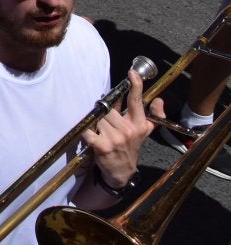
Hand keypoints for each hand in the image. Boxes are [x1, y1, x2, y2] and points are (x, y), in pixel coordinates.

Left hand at [82, 67, 160, 189]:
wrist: (121, 171)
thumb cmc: (130, 147)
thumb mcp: (144, 133)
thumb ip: (152, 116)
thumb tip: (160, 100)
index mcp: (139, 125)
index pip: (137, 102)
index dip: (135, 86)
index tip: (132, 73)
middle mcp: (128, 130)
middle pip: (109, 109)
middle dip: (103, 113)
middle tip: (103, 121)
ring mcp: (115, 138)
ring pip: (98, 118)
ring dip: (95, 122)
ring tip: (99, 130)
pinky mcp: (102, 146)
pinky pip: (88, 130)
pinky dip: (85, 130)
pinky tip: (88, 133)